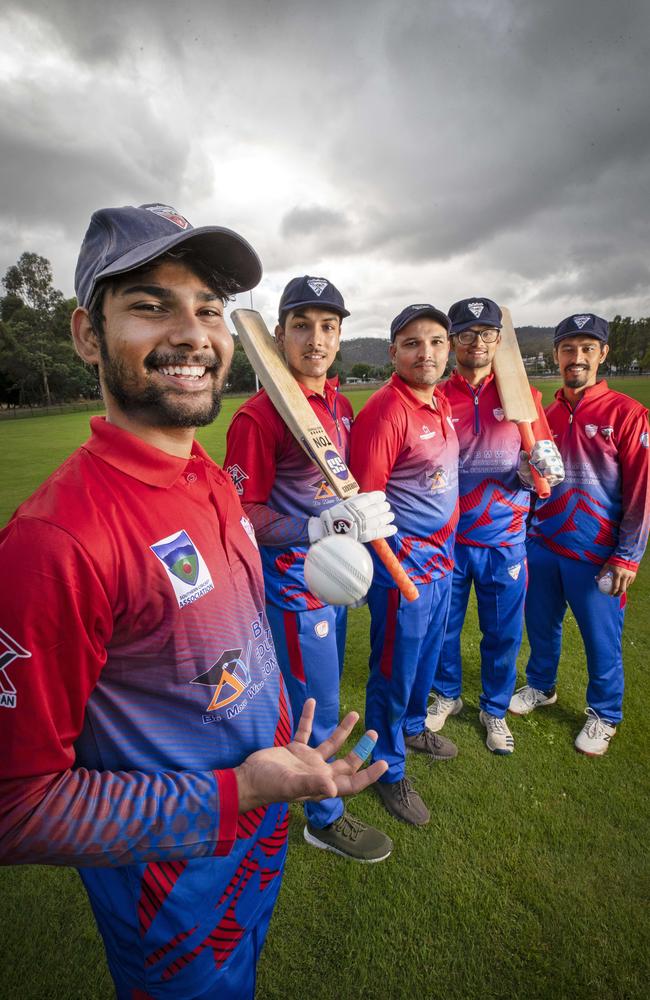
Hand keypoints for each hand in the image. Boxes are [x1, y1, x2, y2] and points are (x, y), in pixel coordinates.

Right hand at [234, 699, 387, 811]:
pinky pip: (305, 731)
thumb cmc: (269, 786)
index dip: (369, 775)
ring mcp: (306, 761)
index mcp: (322, 784)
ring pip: (330, 744)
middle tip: (373, 733)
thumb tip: (333, 788)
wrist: (246, 778)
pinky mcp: (293, 749)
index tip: (383, 763)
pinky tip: (311, 701)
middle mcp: (318, 773)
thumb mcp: (291, 785)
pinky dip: (308, 717)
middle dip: (361, 749)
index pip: (352, 782)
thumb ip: (312, 784)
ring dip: (342, 730)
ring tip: (354, 713)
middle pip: (346, 762)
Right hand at [308, 490, 396, 543]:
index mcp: (350, 506)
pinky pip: (377, 533)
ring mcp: (359, 526)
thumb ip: (355, 500)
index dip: (377, 497)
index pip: (367, 499)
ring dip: (386, 517)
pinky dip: (386, 530)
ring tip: (391, 516)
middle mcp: (356, 515)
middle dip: (383, 507)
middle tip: (386, 506)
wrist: (325, 533)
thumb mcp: (342, 505)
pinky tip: (394, 528)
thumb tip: (369, 497)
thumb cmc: (334, 517)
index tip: (382, 496)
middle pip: (374, 509)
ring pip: (378, 520)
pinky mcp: (362, 537)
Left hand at [517, 440, 564, 488]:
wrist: (533, 482)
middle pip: (547, 451)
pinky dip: (548, 472)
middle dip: (538, 457)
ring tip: (539, 470)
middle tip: (534, 463)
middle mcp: (555, 453)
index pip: (543, 443)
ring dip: (542, 465)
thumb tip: (523, 452)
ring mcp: (559, 463)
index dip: (536, 449)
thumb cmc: (529, 470)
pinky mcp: (560, 472)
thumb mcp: (524, 465)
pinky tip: (545, 474)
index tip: (532, 456)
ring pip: (550, 460)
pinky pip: (556, 470)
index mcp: (547, 448)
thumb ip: (524, 458)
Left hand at [596, 562, 636, 597]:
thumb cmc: (614, 560)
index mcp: (617, 574)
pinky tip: (623, 585)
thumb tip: (596, 579)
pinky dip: (626, 585)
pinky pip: (630, 582)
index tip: (610, 595)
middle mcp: (624, 576)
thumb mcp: (607, 565)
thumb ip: (602, 573)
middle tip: (615, 596)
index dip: (613, 592)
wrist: (625, 554)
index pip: (615, 586)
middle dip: (619, 594)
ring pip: (627, 586)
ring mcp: (630, 575)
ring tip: (618, 591)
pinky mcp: (633, 574)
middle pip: (623, 589)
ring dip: (623, 590)